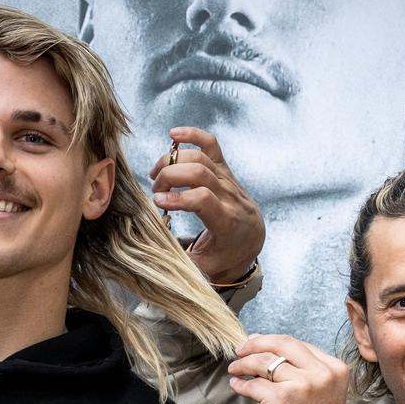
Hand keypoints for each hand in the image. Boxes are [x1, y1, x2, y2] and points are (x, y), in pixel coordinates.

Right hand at [150, 126, 264, 283]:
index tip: (157, 202)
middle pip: (199, 172)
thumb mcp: (205, 268)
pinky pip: (211, 145)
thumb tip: (152, 262)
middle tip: (154, 190)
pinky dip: (192, 135)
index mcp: (228, 222)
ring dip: (172, 161)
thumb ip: (181, 264)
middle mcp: (231, 197)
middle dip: (170, 176)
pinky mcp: (225, 169)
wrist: (252, 236)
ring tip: (155, 175)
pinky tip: (173, 135)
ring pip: (201, 157)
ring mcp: (228, 180)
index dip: (178, 198)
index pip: (204, 199)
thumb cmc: (225, 254)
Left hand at [227, 334, 348, 403]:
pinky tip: (236, 385)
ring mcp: (302, 385)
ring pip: (265, 362)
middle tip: (240, 349)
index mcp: (333, 368)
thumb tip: (268, 348)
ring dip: (244, 363)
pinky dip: (241, 383)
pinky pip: (254, 384)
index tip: (256, 342)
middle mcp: (321, 373)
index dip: (271, 341)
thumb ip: (303, 370)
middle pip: (281, 345)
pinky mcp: (282, 399)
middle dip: (255, 344)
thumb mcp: (323, 391)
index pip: (297, 344)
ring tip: (235, 368)